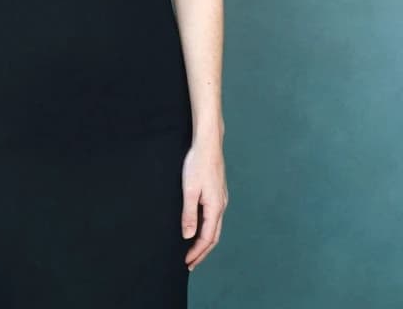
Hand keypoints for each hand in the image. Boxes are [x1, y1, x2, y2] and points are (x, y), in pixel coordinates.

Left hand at [181, 138, 227, 270]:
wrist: (208, 144)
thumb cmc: (197, 164)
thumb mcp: (189, 190)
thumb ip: (189, 214)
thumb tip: (188, 236)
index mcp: (215, 208)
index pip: (207, 238)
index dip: (197, 252)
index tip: (187, 262)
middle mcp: (221, 207)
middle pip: (213, 237)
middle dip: (202, 252)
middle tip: (190, 264)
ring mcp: (220, 200)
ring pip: (214, 228)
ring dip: (204, 242)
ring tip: (193, 251)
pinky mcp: (217, 194)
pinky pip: (213, 218)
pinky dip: (206, 229)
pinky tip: (198, 229)